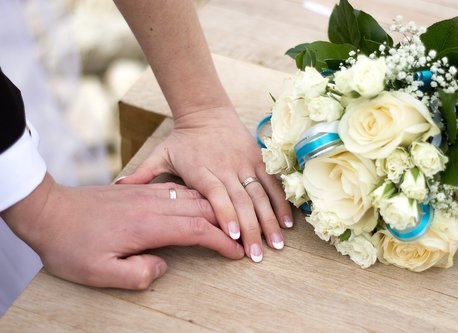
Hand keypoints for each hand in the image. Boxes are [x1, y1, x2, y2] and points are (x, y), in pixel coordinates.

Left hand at [2, 174, 243, 289]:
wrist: (49, 212)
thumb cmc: (71, 245)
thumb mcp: (98, 273)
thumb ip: (136, 274)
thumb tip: (162, 267)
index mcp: (146, 225)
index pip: (196, 230)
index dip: (221, 241)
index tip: (237, 253)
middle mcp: (152, 205)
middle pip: (202, 208)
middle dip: (227, 222)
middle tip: (245, 236)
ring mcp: (146, 194)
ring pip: (193, 196)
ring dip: (216, 207)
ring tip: (232, 220)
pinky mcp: (140, 190)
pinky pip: (178, 190)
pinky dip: (198, 197)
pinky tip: (203, 203)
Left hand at [118, 108, 292, 261]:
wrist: (206, 111)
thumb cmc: (182, 138)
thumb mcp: (160, 154)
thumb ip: (142, 173)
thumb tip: (118, 187)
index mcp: (201, 170)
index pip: (216, 195)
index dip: (225, 215)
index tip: (232, 238)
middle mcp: (226, 167)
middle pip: (242, 200)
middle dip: (251, 229)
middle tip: (258, 255)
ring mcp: (245, 162)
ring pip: (260, 194)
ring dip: (270, 219)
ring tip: (277, 244)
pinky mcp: (258, 159)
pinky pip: (272, 182)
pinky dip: (281, 201)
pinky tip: (288, 222)